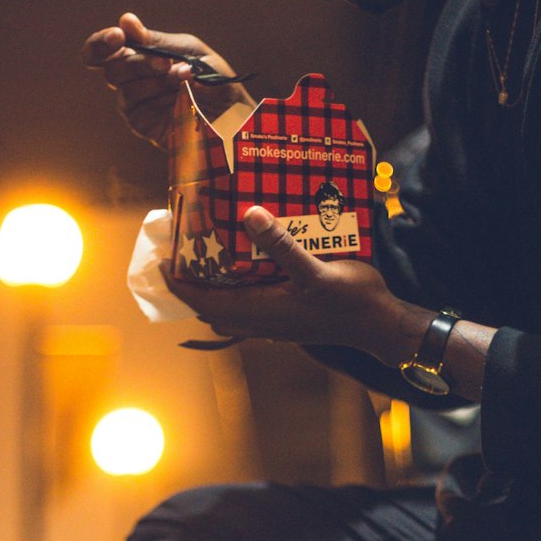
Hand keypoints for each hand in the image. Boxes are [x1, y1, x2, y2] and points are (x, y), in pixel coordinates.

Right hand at [83, 13, 254, 149]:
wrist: (234, 113)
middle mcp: (132, 80)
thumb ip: (157, 41)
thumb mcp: (190, 51)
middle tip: (164, 62)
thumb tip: (126, 21)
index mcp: (138, 56)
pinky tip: (176, 94)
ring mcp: (136, 104)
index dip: (101, 43)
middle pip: (111, 69)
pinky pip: (135, 111)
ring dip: (151, 79)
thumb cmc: (212, 78)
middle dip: (136, 63)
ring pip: (122, 89)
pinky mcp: (143, 125)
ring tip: (180, 77)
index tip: (119, 36)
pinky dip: (155, 99)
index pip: (101, 50)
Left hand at [165, 207, 424, 357]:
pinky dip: (235, 294)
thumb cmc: (350, 300)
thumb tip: (249, 214)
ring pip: (229, 312)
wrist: (379, 325)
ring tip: (204, 262)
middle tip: (178, 258)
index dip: (180, 285)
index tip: (161, 263)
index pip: (206, 301)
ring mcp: (275, 324)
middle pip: (212, 309)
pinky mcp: (288, 320)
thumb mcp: (316, 269)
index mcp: (262, 311)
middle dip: (191, 287)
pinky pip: (249, 310)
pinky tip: (242, 272)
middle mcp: (263, 322)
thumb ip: (281, 245)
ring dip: (212, 292)